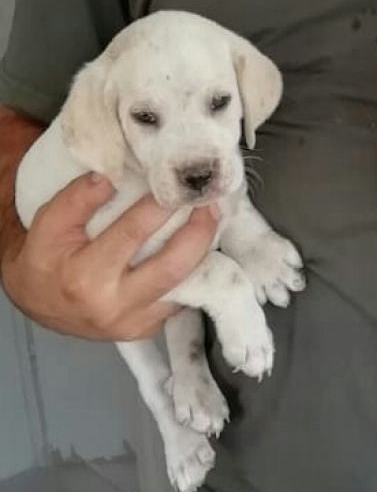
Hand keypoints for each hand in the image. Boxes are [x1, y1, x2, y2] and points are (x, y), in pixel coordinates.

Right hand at [1, 173, 219, 339]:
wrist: (39, 304)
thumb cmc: (45, 260)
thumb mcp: (48, 224)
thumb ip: (77, 199)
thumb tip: (111, 176)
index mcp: (85, 277)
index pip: (133, 233)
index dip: (159, 206)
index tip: (176, 185)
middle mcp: (113, 305)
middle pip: (172, 266)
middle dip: (198, 232)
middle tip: (208, 204)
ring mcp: (134, 322)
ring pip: (185, 285)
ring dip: (202, 250)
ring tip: (209, 220)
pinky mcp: (147, 328)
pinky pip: (181, 298)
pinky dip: (194, 271)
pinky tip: (197, 246)